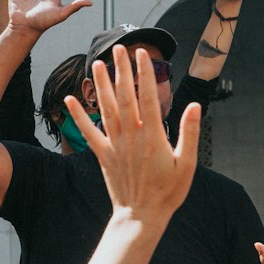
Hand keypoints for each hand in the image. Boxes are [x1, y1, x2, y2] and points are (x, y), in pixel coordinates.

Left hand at [65, 45, 199, 225]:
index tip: (141, 54)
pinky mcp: (103, 155)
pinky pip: (88, 132)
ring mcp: (115, 145)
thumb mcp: (187, 164)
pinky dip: (78, 116)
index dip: (144, 74)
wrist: (142, 216)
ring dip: (101, 85)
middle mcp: (131, 136)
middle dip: (121, 71)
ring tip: (97, 63)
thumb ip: (189, 133)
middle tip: (119, 48)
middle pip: (125, 97)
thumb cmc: (168, 192)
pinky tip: (69, 100)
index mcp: (152, 137)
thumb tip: (194, 107)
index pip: (147, 98)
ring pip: (106, 109)